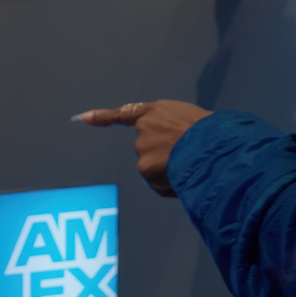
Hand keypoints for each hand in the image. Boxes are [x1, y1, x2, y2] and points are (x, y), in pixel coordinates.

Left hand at [73, 100, 213, 197]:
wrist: (211, 147)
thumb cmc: (214, 133)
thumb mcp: (194, 121)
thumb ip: (176, 130)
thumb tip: (180, 148)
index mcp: (159, 110)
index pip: (126, 113)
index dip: (102, 117)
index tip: (81, 118)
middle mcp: (145, 127)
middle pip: (147, 147)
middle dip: (163, 157)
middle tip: (188, 159)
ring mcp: (142, 147)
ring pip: (153, 167)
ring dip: (168, 171)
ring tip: (191, 166)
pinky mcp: (144, 167)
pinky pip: (158, 183)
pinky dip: (169, 185)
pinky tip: (184, 179)